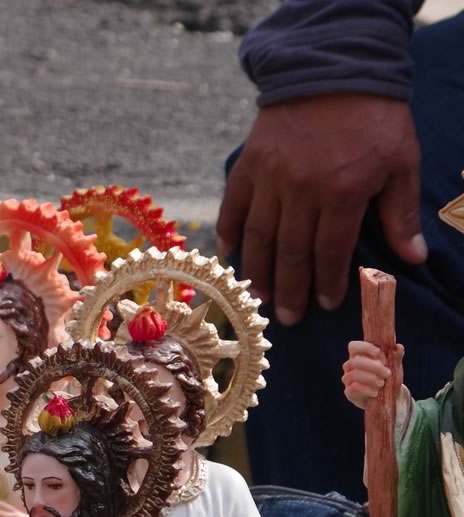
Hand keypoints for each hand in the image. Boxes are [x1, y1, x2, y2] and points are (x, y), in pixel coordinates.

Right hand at [217, 94, 423, 325]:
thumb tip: (413, 259)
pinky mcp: (248, 167)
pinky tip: (232, 255)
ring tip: (260, 298)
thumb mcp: (401, 162)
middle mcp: (301, 192)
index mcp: (342, 192)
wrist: (333, 71)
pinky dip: (231, 232)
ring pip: (259, 237)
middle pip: (291, 252)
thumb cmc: (374, 119)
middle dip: (291, 289)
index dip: (328, 281)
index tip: (326, 304)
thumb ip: (400, 213)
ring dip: (259, 272)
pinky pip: (233, 207)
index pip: (331, 250)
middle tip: (288, 318)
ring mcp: (270, 180)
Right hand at [342, 340, 401, 409]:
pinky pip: (353, 388)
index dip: (364, 347)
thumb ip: (396, 357)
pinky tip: (375, 393)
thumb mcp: (395, 367)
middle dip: (373, 367)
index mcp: (359, 356)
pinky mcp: (349, 392)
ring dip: (371, 378)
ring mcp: (348, 379)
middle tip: (387, 373)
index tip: (378, 352)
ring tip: (382, 384)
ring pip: (354, 375)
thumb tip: (398, 347)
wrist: (390, 397)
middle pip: (355, 361)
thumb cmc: (390, 378)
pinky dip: (367, 390)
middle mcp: (351, 367)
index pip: (354, 346)